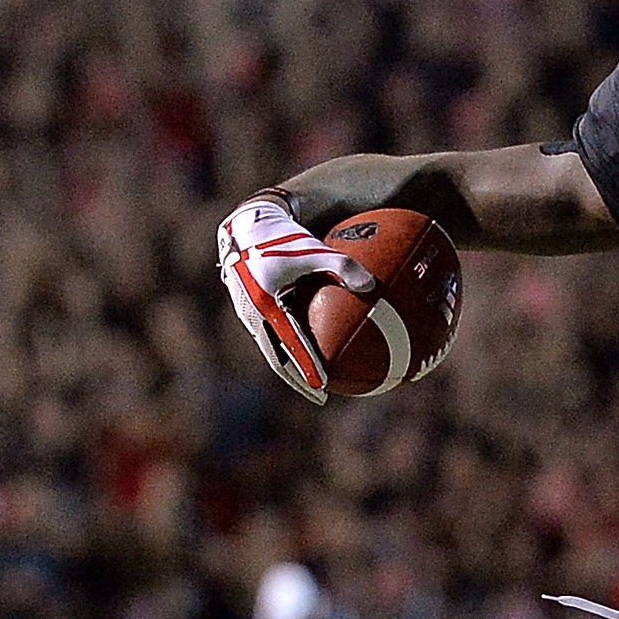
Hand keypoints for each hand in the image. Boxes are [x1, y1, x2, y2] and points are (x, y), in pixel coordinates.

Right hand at [217, 195, 376, 403]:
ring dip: (292, 367)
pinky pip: (272, 333)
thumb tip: (371, 287)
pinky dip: (288, 347)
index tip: (323, 386)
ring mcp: (249, 313)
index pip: (289, 345)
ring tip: (314, 380)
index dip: (306, 367)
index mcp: (265, 305)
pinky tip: (309, 348)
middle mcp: (253, 314)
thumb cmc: (282, 233)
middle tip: (322, 395)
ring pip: (272, 349)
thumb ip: (342, 266)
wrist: (247, 222)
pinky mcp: (251, 308)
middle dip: (298, 379)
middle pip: (277, 358)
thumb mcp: (313, 247)